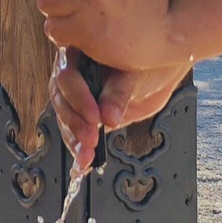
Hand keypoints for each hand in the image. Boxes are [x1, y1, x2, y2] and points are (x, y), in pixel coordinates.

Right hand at [48, 53, 189, 176]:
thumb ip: (118, 93)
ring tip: (86, 156)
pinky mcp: (88, 119)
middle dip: (75, 124)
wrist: (159, 70)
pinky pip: (77, 134)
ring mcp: (80, 99)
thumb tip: (108, 116)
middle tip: (90, 139)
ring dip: (75, 141)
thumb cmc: (146, 61)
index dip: (79, 99)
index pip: (67, 77)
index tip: (95, 117)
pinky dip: (79, 150)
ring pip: (67, 121)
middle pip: (62, 102)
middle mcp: (75, 77)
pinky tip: (81, 166)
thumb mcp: (133, 74)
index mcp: (79, 56)